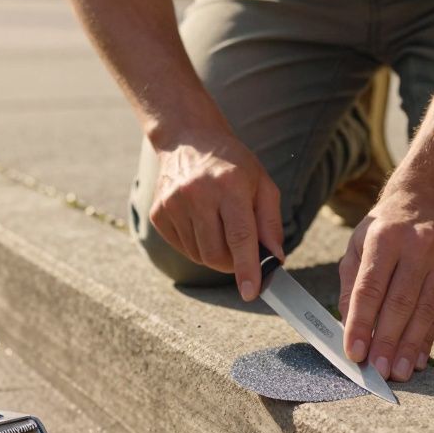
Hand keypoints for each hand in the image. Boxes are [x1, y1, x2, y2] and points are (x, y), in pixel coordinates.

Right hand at [149, 131, 285, 299]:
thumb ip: (271, 223)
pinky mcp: (158, 213)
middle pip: (216, 254)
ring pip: (199, 255)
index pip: (239, 237)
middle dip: (233, 264)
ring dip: (215, 254)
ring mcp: (173, 204)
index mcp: (229, 186)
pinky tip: (201, 222)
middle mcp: (197, 194)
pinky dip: (197, 246)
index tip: (250, 292)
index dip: (246, 268)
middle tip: (242, 253)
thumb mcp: (262, 184)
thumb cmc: (233, 164)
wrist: (189, 139)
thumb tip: (275, 258)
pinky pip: (182, 247)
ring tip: (220, 226)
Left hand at [338, 181, 433, 381]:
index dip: (361, 323)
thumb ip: (351, 286)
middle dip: (387, 341)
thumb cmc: (385, 228)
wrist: (429, 200)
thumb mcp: (358, 245)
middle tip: (376, 371)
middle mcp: (417, 247)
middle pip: (400, 303)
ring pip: (424, 311)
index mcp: (385, 238)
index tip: (354, 352)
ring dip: (409, 346)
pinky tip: (417, 359)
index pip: (370, 288)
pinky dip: (427, 339)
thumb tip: (348, 328)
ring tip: (398, 372)